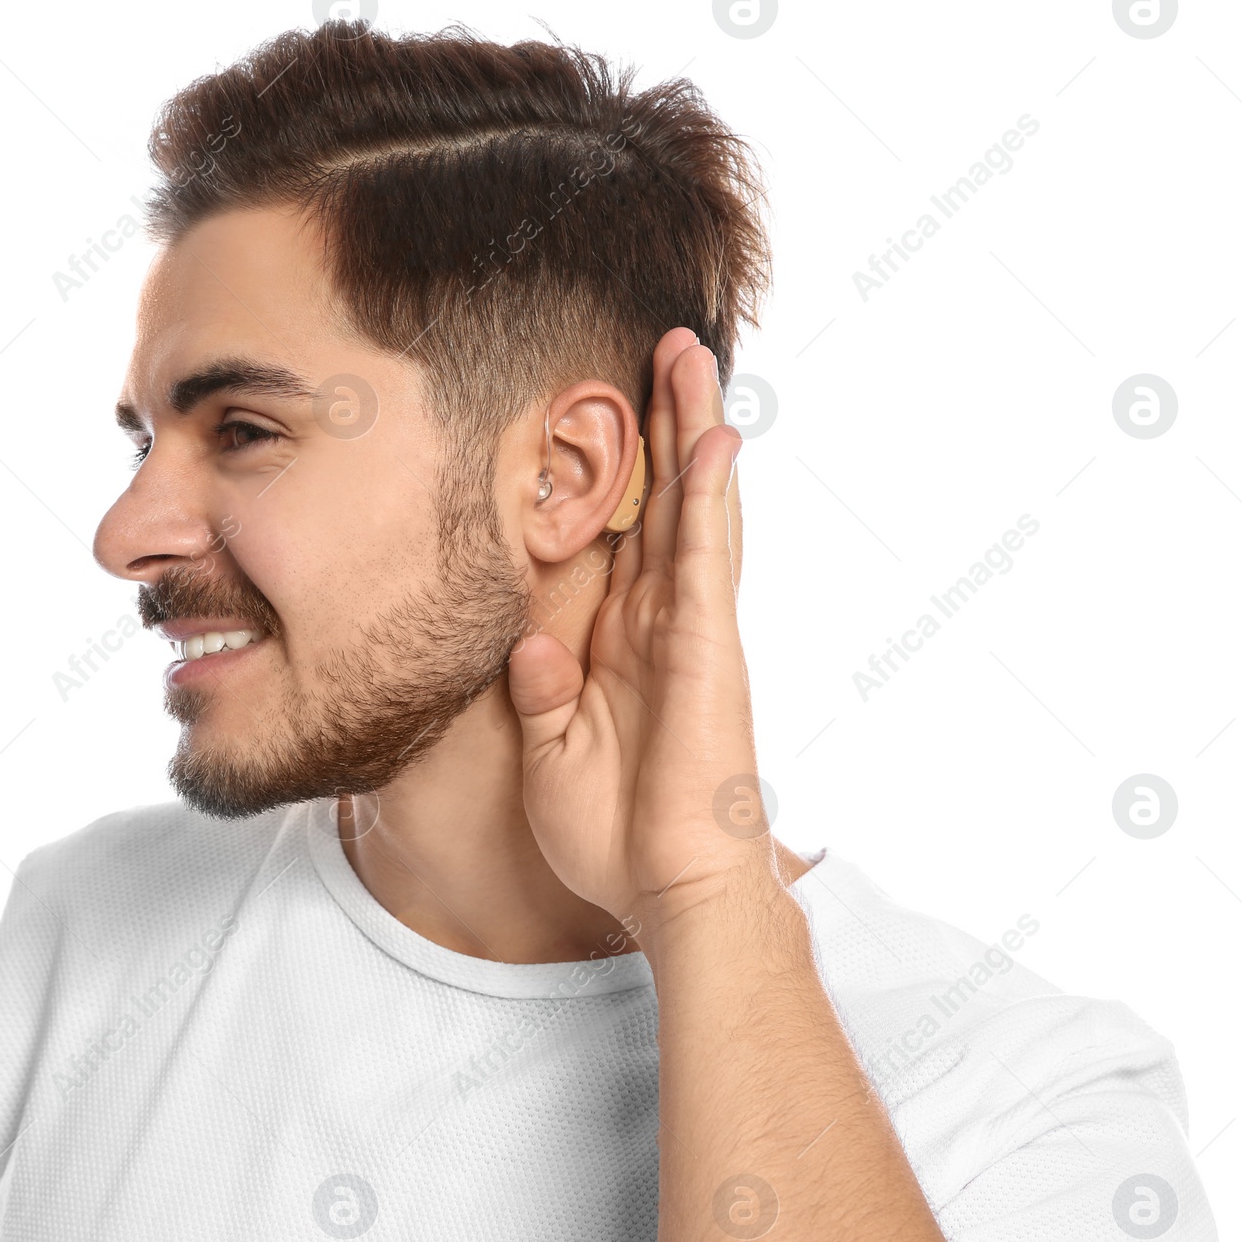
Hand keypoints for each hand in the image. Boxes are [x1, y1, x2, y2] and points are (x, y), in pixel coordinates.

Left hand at [507, 327, 777, 930]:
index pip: (630, 538)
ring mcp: (689, 627)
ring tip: (691, 358)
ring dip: (692, 431)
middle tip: (668, 349)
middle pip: (665, 502)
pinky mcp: (705, 644)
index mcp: (626, 643)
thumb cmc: (616, 835)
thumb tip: (530, 641)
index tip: (617, 414)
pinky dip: (707, 495)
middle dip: (666, 425)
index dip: (630, 476)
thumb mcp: (553, 753)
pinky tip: (711, 437)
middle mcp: (662, 622)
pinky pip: (704, 554)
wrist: (666, 891)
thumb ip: (544, 691)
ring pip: (692, 507)